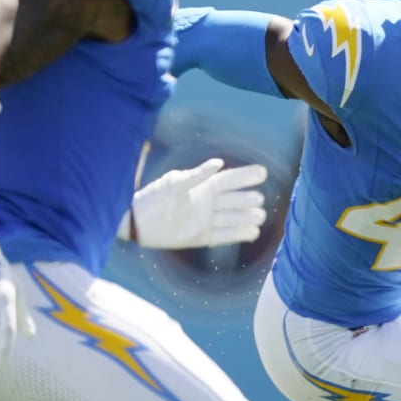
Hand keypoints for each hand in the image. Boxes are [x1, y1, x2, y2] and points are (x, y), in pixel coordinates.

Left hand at [123, 158, 268, 248]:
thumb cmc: (153, 198)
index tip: (262, 172)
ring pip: (233, 218)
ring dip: (248, 217)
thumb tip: (219, 164)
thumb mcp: (173, 183)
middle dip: (248, 199)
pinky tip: (253, 232)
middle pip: (234, 200)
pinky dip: (239, 234)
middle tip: (259, 199)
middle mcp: (207, 203)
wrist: (137, 223)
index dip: (245, 176)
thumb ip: (196, 175)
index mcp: (202, 187)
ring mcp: (205, 221)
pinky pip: (225, 235)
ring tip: (260, 216)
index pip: (229, 180)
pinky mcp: (201, 237)